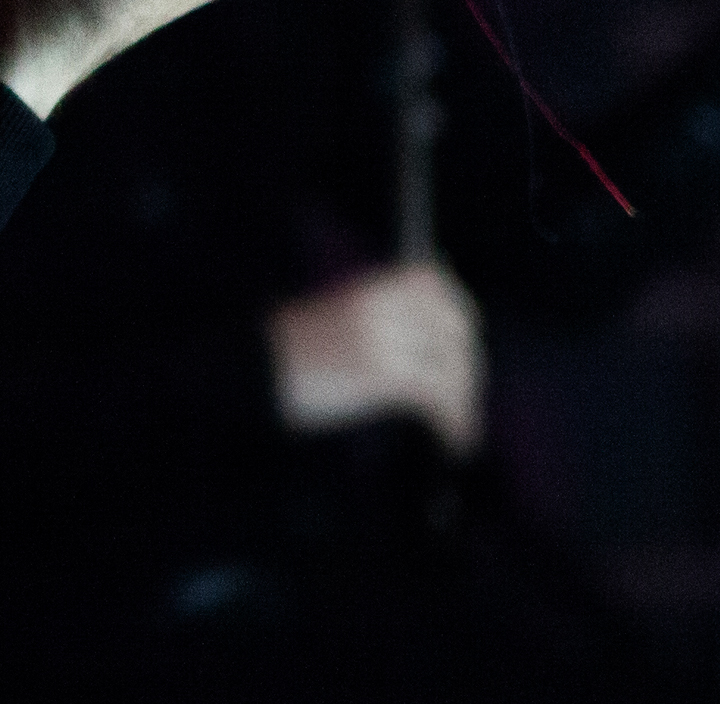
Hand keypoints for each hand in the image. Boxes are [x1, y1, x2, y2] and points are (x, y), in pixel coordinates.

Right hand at [270, 259, 484, 455]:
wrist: (252, 372)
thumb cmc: (292, 352)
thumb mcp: (336, 316)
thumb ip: (379, 315)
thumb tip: (432, 332)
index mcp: (367, 288)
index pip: (431, 281)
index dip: (457, 307)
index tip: (467, 335)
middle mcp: (379, 307)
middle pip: (450, 326)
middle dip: (467, 363)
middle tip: (465, 393)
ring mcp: (381, 339)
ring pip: (450, 364)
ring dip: (463, 398)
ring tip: (460, 425)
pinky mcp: (380, 375)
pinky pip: (435, 394)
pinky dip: (453, 419)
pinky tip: (451, 439)